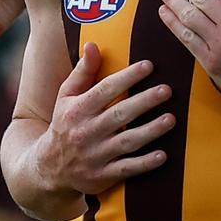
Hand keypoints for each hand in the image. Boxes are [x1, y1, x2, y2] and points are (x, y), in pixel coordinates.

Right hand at [34, 44, 175, 194]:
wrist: (49, 168)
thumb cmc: (65, 123)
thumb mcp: (66, 97)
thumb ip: (83, 72)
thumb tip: (93, 44)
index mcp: (77, 110)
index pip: (105, 90)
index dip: (127, 77)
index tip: (149, 65)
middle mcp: (86, 132)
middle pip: (119, 115)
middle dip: (144, 102)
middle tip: (167, 90)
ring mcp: (95, 156)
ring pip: (127, 142)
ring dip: (151, 131)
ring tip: (171, 119)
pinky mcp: (103, 176)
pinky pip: (127, 169)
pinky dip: (145, 164)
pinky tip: (163, 155)